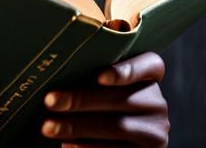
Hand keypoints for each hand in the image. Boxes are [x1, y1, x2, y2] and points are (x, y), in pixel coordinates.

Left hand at [40, 50, 168, 146]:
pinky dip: (88, 147)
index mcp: (149, 77)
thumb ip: (88, 74)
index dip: (128, 70)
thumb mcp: (97, 84)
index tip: (100, 77)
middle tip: (49, 101)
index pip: (151, 65)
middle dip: (80, 100)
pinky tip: (67, 144)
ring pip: (117, 126)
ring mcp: (156, 131)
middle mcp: (157, 102)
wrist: (112, 140)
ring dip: (78, 127)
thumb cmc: (95, 99)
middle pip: (121, 98)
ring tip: (49, 127)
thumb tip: (55, 69)